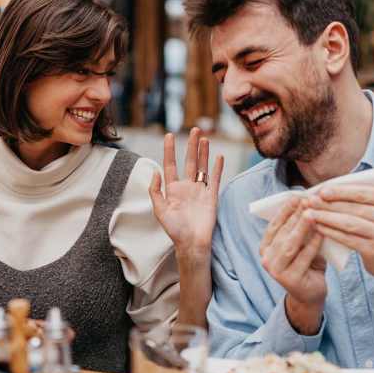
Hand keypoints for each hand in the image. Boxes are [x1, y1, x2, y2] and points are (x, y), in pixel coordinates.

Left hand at [149, 127, 224, 253]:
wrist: (192, 243)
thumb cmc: (174, 229)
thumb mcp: (159, 210)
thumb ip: (155, 191)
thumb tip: (154, 172)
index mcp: (173, 189)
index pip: (170, 165)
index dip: (170, 150)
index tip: (169, 135)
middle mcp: (187, 187)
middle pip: (190, 161)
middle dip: (191, 145)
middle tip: (194, 129)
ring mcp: (200, 190)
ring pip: (203, 167)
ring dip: (204, 152)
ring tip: (205, 138)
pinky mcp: (211, 196)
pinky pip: (215, 179)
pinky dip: (217, 167)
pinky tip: (219, 156)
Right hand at [259, 198, 326, 333]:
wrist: (310, 294)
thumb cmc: (307, 264)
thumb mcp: (300, 244)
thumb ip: (300, 229)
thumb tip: (308, 203)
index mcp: (265, 247)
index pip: (274, 225)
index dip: (284, 210)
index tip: (296, 195)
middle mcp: (266, 259)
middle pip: (282, 233)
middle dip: (295, 215)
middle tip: (307, 200)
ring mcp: (276, 271)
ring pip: (290, 245)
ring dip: (301, 228)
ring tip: (312, 213)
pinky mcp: (289, 280)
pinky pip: (303, 258)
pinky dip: (313, 244)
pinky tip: (322, 232)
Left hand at [306, 185, 373, 289]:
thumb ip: (359, 199)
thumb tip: (326, 189)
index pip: (363, 192)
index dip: (340, 191)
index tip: (321, 190)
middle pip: (354, 207)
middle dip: (329, 203)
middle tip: (310, 201)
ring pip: (349, 222)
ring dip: (326, 217)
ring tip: (310, 214)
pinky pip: (347, 238)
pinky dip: (331, 232)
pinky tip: (318, 227)